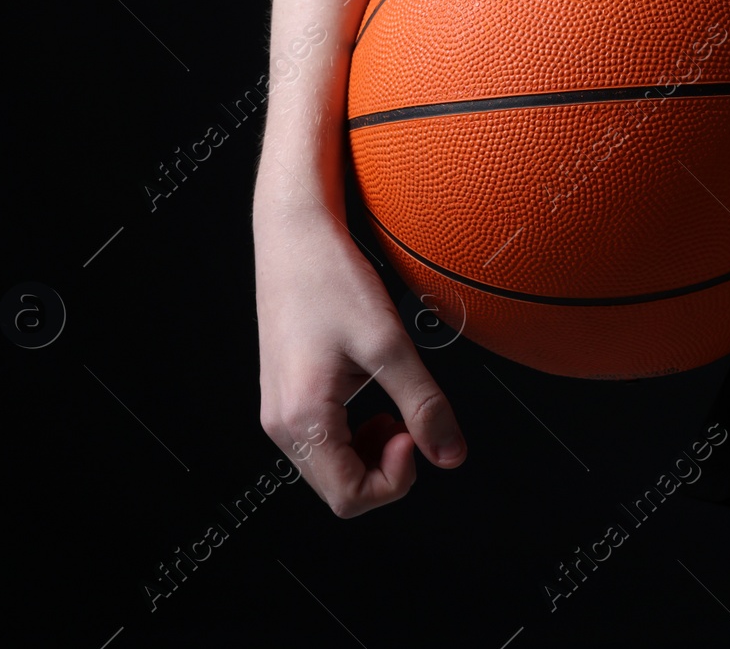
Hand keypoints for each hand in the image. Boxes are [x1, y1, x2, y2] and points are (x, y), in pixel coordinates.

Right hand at [255, 205, 466, 515]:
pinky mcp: (287, 393)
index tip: (416, 435)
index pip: (349, 496)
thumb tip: (450, 453)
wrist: (294, 234)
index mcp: (302, 417)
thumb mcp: (388, 344)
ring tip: (393, 406)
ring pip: (332, 466)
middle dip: (385, 465)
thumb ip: (423, 405)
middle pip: (340, 488)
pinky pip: (323, 438)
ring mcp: (280, 409)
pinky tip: (373, 396)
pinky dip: (356, 431)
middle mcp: (281, 421)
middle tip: (409, 422)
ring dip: (372, 449)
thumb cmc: (330, 278)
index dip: (395, 479)